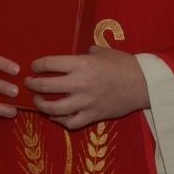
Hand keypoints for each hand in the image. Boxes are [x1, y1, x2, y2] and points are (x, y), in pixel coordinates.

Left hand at [27, 46, 149, 129]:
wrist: (145, 84)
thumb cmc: (124, 64)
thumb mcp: (103, 52)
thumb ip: (86, 52)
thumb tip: (77, 51)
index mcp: (81, 64)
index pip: (49, 64)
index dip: (37, 65)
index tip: (34, 67)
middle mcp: (80, 83)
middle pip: (45, 86)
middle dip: (32, 85)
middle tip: (29, 83)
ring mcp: (86, 102)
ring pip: (54, 108)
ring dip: (41, 105)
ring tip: (38, 101)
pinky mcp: (93, 115)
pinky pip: (70, 122)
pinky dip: (60, 120)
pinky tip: (56, 116)